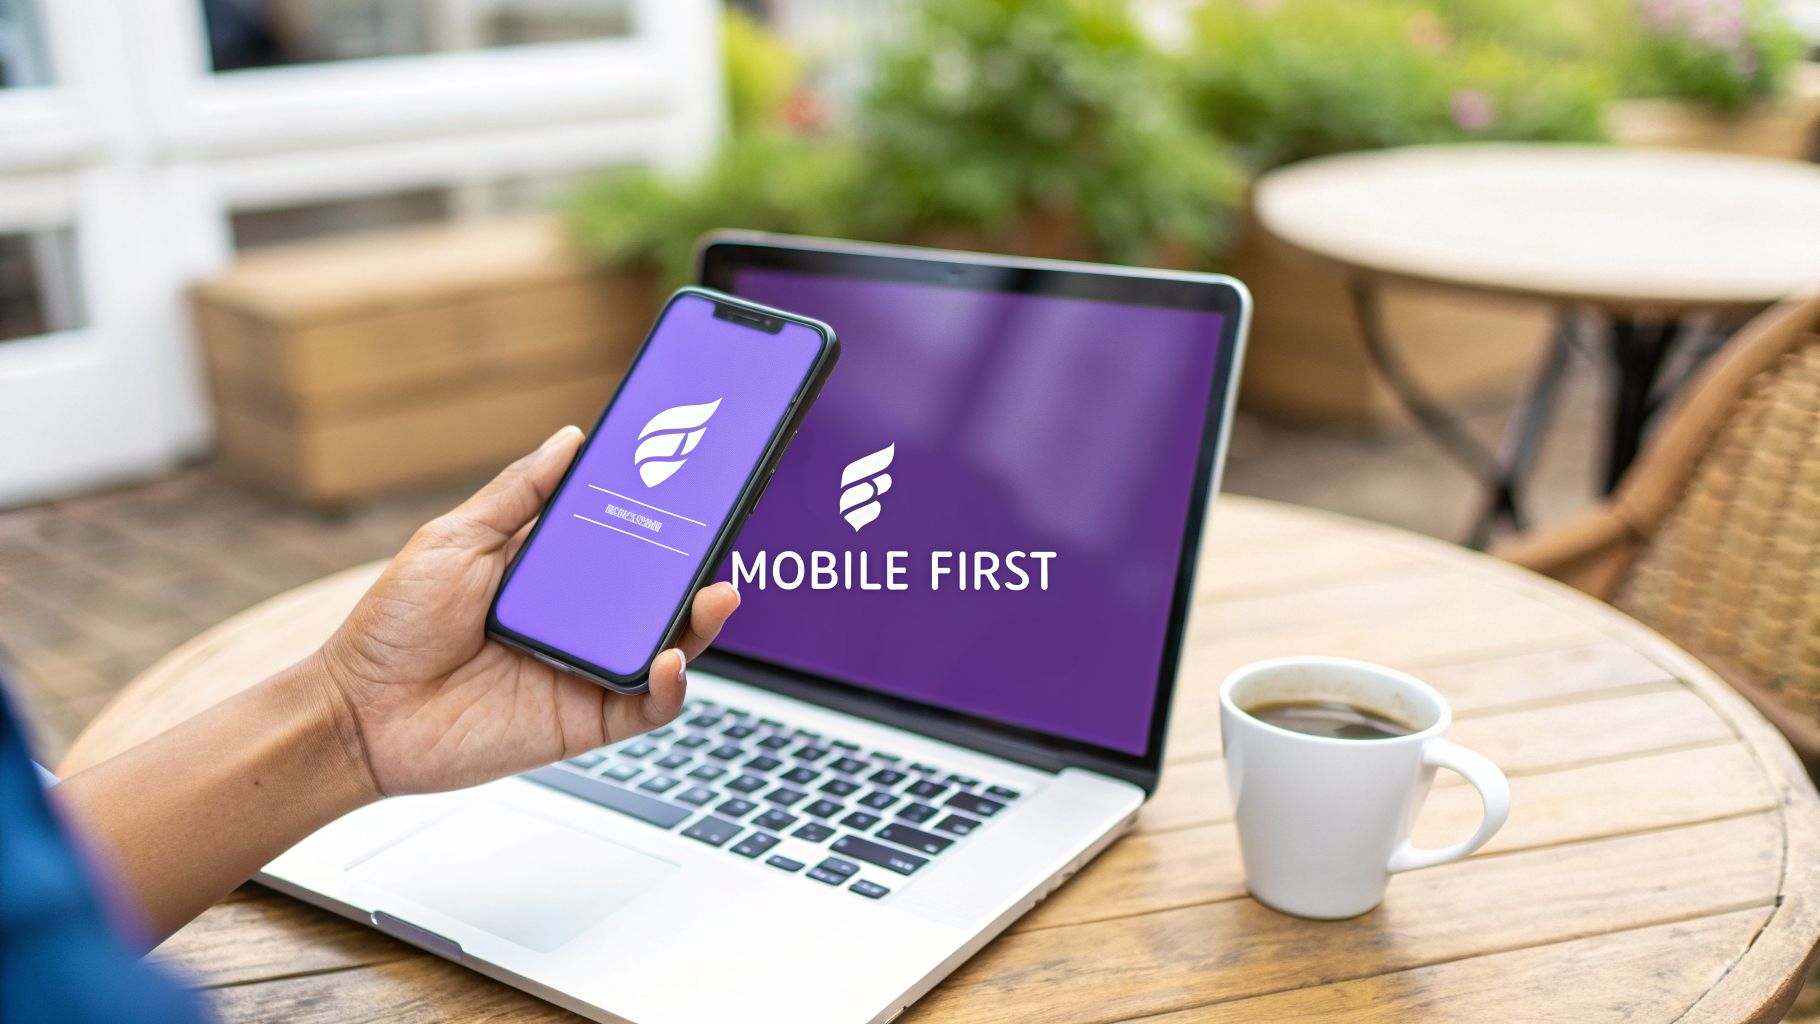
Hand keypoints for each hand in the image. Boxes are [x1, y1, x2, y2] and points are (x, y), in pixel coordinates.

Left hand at [314, 426, 740, 796]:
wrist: (357, 712)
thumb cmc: (393, 626)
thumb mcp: (456, 539)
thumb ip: (519, 493)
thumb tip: (572, 439)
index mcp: (553, 575)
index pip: (625, 540)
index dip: (662, 516)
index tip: (694, 481)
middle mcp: (578, 622)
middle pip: (659, 593)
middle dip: (699, 565)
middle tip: (722, 535)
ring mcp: (585, 672)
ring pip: (668, 647)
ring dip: (702, 622)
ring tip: (717, 593)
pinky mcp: (584, 722)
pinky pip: (648, 707)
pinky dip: (671, 686)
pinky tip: (668, 659)